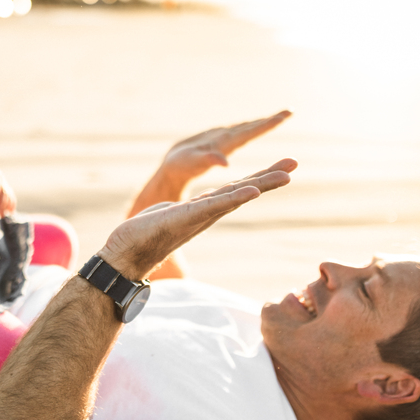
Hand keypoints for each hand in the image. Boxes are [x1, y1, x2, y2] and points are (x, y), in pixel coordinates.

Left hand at [101, 158, 295, 279]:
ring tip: (284, 175)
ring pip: (236, 196)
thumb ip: (183, 210)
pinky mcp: (185, 217)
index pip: (238, 189)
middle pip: (244, 191)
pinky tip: (251, 190)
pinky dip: (234, 198)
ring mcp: (199, 215)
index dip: (261, 178)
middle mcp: (207, 212)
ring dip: (261, 184)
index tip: (285, 168)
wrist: (124, 254)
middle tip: (295, 165)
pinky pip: (214, 205)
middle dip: (269, 178)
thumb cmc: (145, 235)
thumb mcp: (171, 214)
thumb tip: (185, 209)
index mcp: (205, 208)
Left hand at [159, 110, 290, 191]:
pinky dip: (250, 129)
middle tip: (289, 112)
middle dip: (269, 120)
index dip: (267, 125)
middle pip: (250, 126)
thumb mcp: (192, 164)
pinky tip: (252, 129)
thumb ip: (207, 160)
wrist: (169, 164)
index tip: (283, 117)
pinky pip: (239, 133)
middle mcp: (223, 135)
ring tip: (278, 118)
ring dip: (261, 123)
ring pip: (245, 128)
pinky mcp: (218, 142)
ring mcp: (220, 137)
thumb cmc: (180, 165)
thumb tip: (225, 163)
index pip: (249, 131)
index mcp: (221, 141)